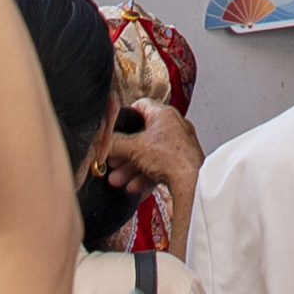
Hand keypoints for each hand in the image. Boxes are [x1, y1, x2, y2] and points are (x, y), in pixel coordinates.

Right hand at [91, 97, 202, 229]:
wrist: (192, 183)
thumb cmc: (171, 159)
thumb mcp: (133, 148)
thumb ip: (114, 143)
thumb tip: (100, 141)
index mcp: (164, 114)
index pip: (140, 106)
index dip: (125, 117)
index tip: (114, 129)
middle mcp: (174, 127)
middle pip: (141, 136)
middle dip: (124, 152)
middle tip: (112, 161)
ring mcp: (179, 146)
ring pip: (149, 155)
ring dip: (131, 167)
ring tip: (117, 179)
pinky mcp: (182, 163)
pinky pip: (159, 167)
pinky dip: (144, 176)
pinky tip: (133, 187)